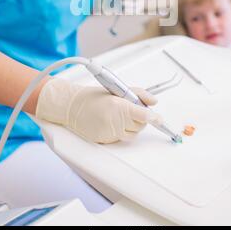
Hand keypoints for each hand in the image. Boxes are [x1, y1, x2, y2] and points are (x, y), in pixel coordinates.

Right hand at [36, 79, 161, 143]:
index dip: (153, 117)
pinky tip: (111, 122)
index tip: (159, 119)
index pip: (142, 114)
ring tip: (120, 116)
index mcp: (117, 105)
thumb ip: (137, 93)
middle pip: (140, 125)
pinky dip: (121, 132)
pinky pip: (121, 139)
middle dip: (140, 118)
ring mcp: (108, 132)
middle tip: (131, 110)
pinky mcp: (104, 140)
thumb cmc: (92, 97)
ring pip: (133, 134)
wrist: (71, 107)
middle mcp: (114, 120)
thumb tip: (154, 101)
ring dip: (132, 126)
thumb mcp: (116, 89)